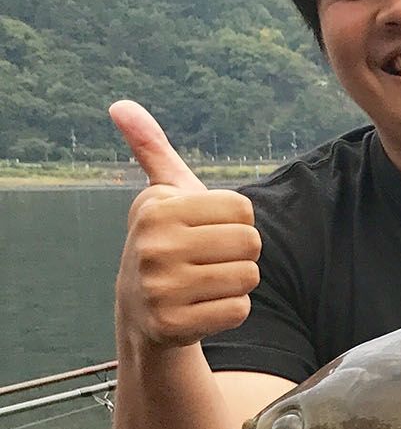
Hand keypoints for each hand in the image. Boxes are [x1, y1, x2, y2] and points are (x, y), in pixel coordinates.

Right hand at [111, 100, 259, 349]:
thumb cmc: (166, 243)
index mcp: (158, 209)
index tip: (207, 231)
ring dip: (236, 282)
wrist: (140, 310)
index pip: (244, 210)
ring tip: (205, 282)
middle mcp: (154, 246)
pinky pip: (238, 310)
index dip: (236, 222)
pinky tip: (203, 306)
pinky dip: (230, 309)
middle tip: (208, 260)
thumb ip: (151, 149)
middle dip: (240, 253)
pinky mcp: (172, 324)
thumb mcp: (162, 196)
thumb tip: (121, 104)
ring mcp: (159, 288)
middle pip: (251, 243)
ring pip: (248, 277)